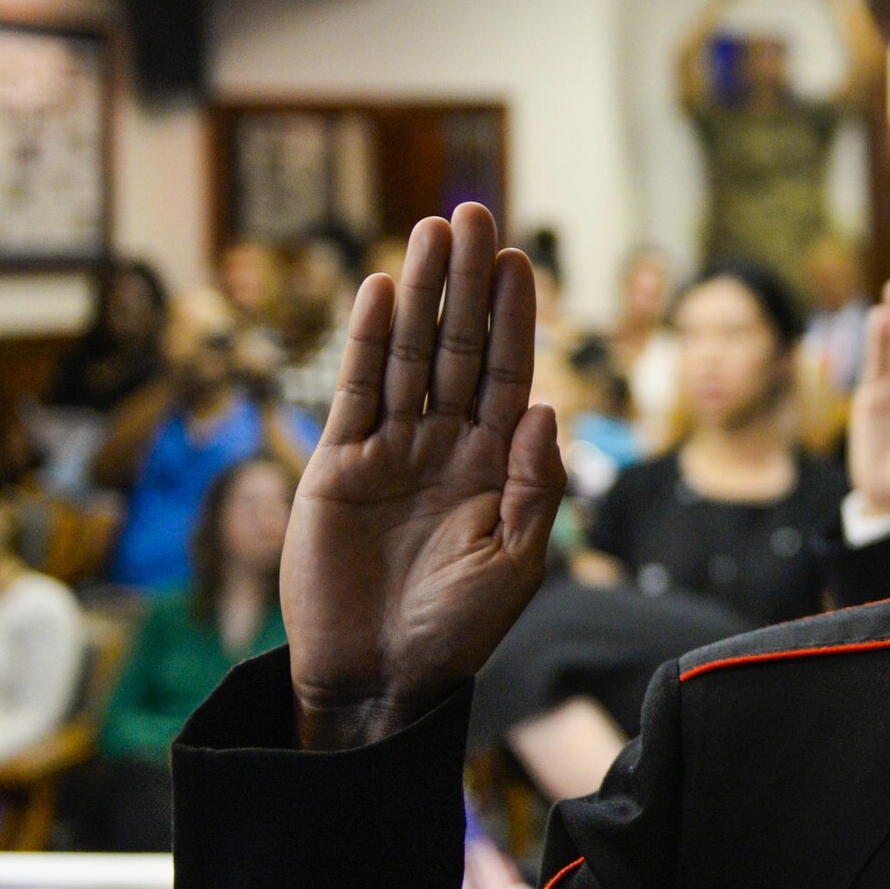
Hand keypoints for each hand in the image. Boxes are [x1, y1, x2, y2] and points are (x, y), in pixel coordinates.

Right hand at [283, 204, 565, 749]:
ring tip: (433, 231)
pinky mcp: (340, 465)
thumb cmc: (455, 630)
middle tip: (475, 212)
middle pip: (460, 347)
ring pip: (410, 355)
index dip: (515, 318)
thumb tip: (549, 407)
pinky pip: (357, 392)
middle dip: (467, 283)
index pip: (510, 374)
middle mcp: (445, 445)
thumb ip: (534, 487)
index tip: (520, 261)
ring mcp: (391, 450)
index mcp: (496, 465)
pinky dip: (369, 343)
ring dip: (421, 294)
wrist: (380, 676)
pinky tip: (383, 292)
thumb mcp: (515, 564)